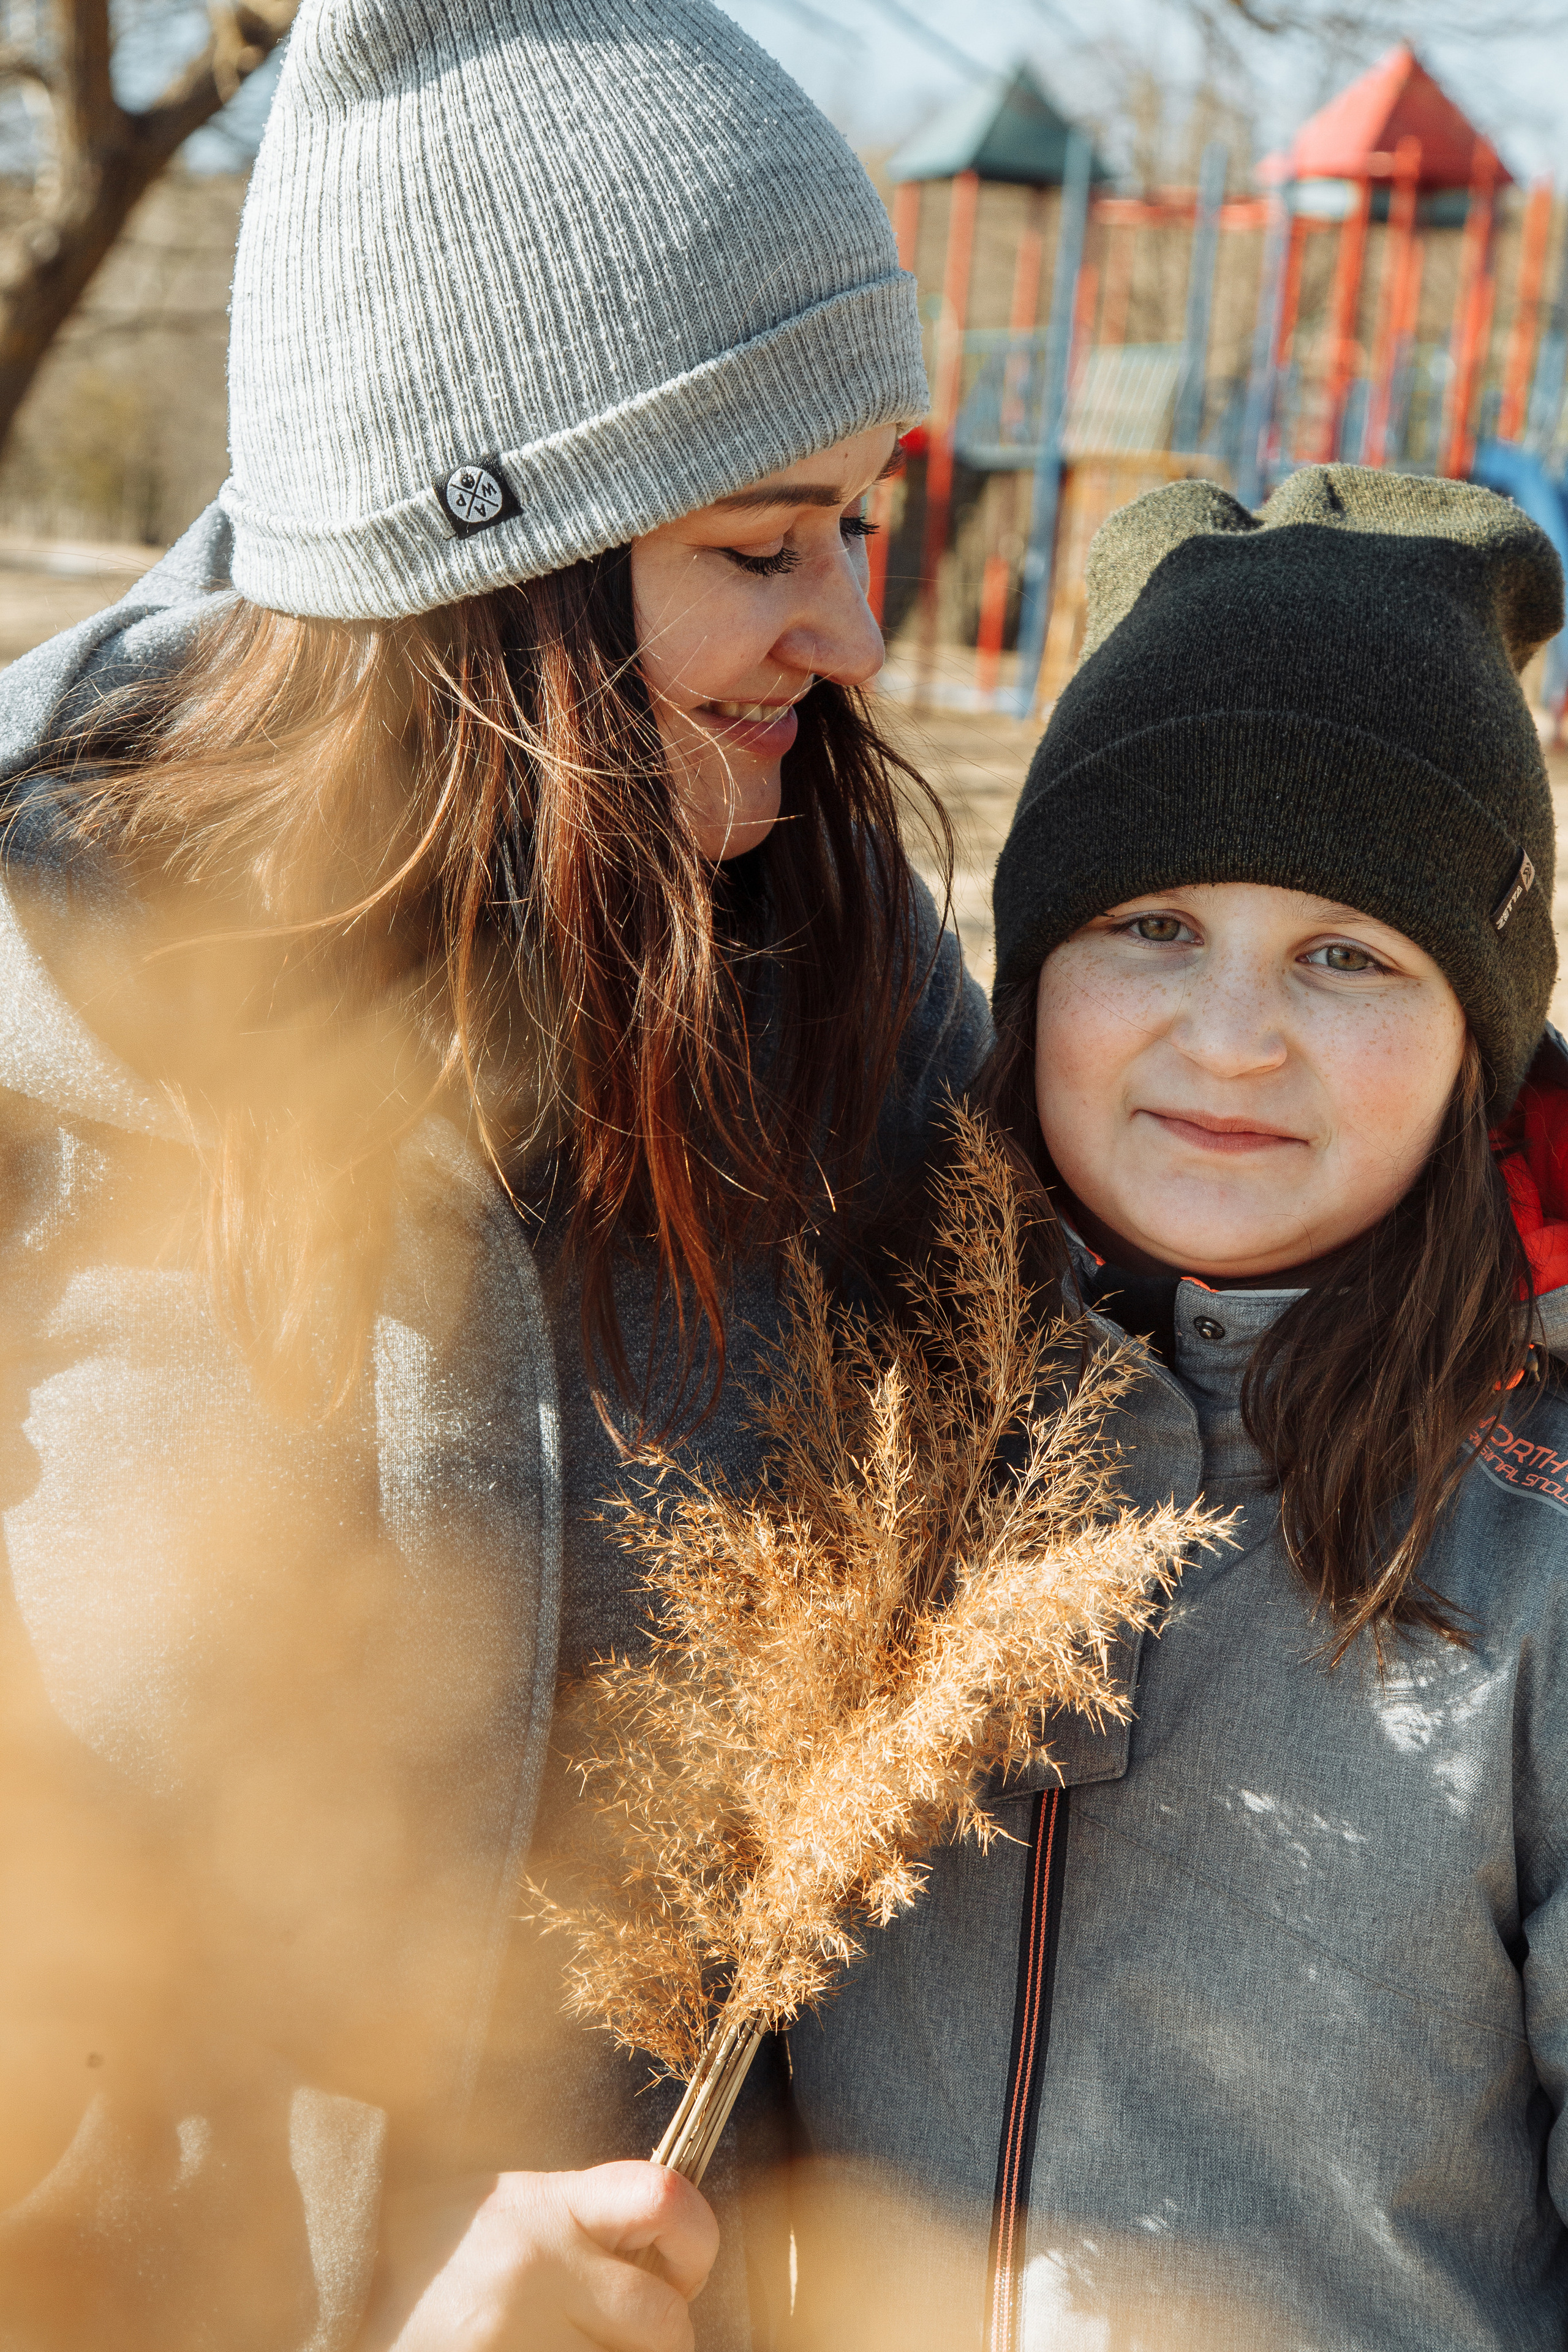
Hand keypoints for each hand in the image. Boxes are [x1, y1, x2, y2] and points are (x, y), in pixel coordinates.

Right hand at [359, 2161, 718, 2351]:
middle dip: (656, 2340)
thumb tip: (665, 2273)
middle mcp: (537, 2270)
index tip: (676, 2270)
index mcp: (545, 2206)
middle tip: (614, 2337)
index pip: (665, 2201)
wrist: (328, 2282)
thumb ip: (586, 2228)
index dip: (693, 2240)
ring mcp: (516, 2339)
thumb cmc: (426, 2248)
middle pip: (663, 2322)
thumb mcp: (509, 2207)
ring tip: (568, 2346)